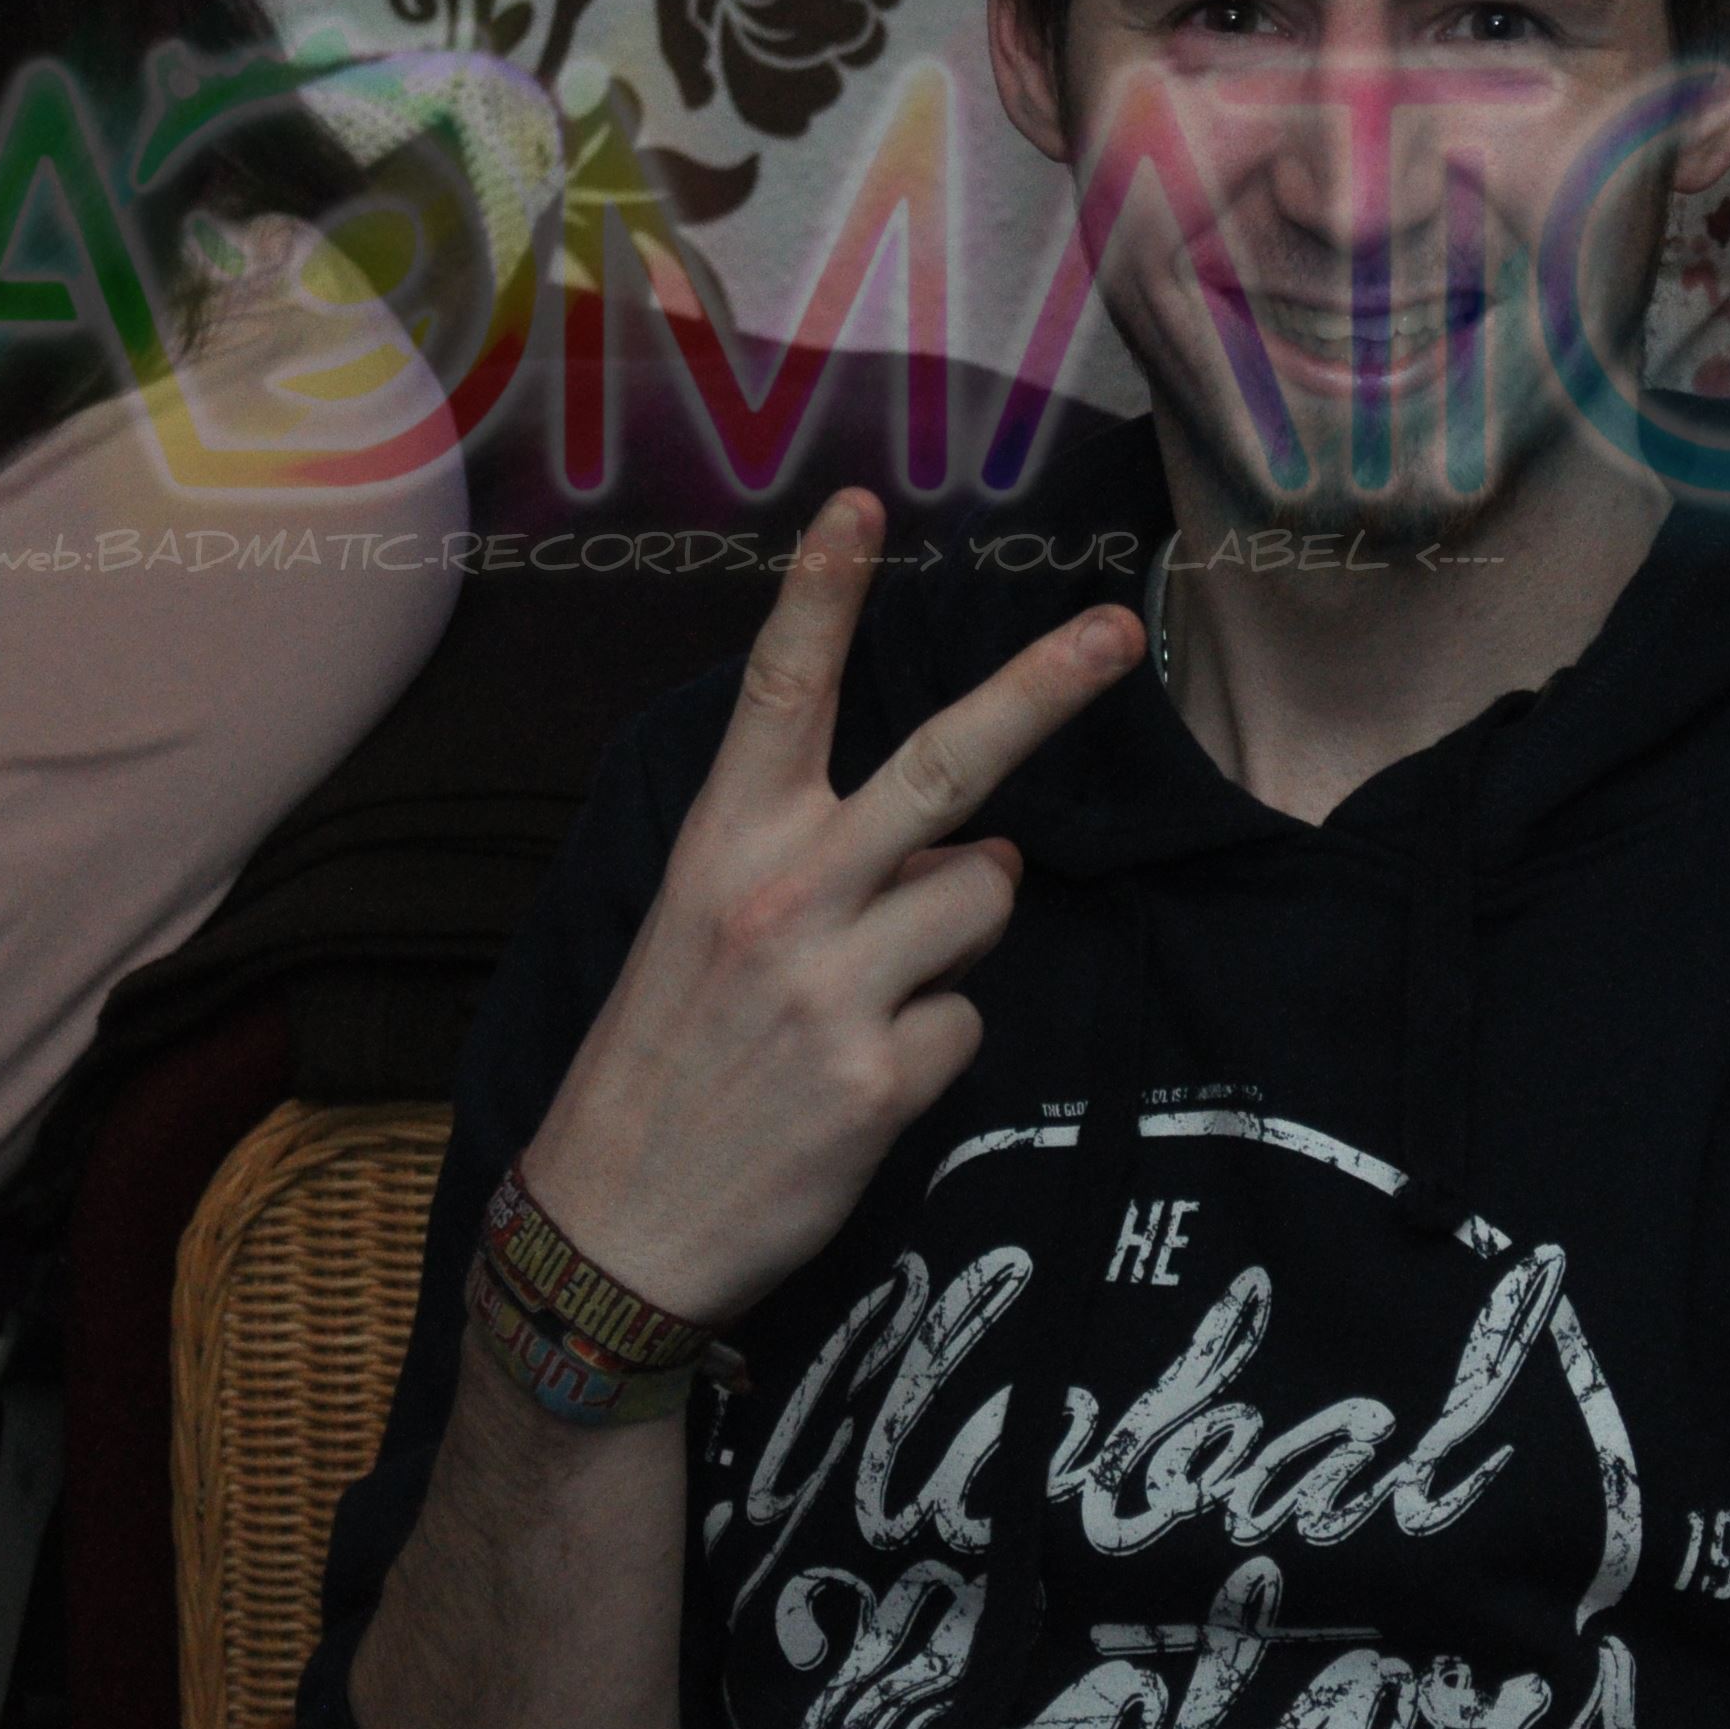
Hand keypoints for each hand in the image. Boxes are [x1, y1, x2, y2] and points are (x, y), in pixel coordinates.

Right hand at [517, 490, 1140, 1328]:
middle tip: (1115, 629)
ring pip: (985, 895)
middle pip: (945, 766)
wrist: (614, 1228)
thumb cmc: (662, 1059)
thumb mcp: (700, 928)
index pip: (778, 691)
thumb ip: (822, 865)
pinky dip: (935, 1042)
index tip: (864, 500)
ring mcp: (839, 987)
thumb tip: (979, 844)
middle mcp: (783, 897)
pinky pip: (970, 1019)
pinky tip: (859, 1079)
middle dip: (1040, 687)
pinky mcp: (884, 1078)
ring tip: (870, 987)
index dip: (822, 592)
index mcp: (722, 845)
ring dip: (958, 932)